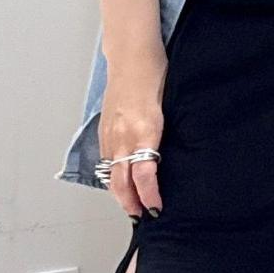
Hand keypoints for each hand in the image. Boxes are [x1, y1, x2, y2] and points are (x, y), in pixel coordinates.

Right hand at [99, 61, 167, 217]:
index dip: (149, 196)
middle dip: (130, 203)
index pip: (144, 176)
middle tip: (141, 216)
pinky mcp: (103, 129)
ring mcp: (110, 134)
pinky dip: (112, 174)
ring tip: (130, 205)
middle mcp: (124, 137)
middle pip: (121, 182)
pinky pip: (106, 159)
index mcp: (144, 132)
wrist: (131, 56)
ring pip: (111, 173)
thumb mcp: (169, 108)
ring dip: (119, 193)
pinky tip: (120, 180)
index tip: (157, 208)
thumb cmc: (155, 76)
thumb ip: (165, 135)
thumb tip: (169, 159)